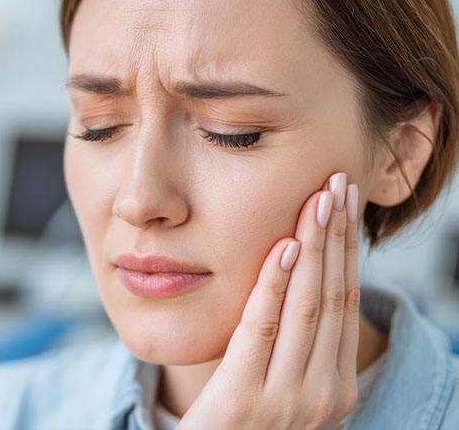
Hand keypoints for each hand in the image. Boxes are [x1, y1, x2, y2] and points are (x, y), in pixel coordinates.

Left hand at [176, 173, 359, 429]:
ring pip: (308, 306)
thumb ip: (292, 345)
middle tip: (338, 184)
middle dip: (337, 236)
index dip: (348, 251)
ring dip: (315, 247)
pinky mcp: (244, 400)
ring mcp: (287, 400)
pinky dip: (275, 284)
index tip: (344, 205)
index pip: (347, 305)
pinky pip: (263, 328)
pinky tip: (285, 245)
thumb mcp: (281, 386)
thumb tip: (295, 276)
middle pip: (334, 297)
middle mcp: (321, 394)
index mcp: (335, 389)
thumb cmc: (242, 422)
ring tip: (318, 200)